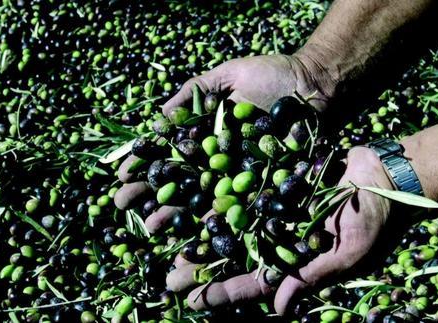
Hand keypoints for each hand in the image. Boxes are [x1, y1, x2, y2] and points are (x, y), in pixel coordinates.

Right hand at [114, 53, 337, 231]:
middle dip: (150, 194)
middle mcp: (218, 160)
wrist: (316, 88)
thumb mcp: (227, 76)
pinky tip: (194, 234)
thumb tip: (157, 119)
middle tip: (122, 206)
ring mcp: (240, 177)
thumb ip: (193, 94)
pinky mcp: (264, 190)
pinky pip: (239, 208)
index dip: (144, 164)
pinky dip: (217, 222)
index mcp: (207, 135)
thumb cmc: (272, 76)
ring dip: (175, 215)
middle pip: (180, 180)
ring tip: (150, 227)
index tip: (121, 176)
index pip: (169, 154)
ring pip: (202, 200)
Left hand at [166, 147, 393, 314]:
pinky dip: (220, 197)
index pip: (254, 283)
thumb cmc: (375, 220)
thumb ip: (312, 278)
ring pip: (233, 226)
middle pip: (234, 257)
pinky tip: (194, 199)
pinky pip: (244, 192)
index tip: (193, 302)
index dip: (224, 293)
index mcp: (296, 264)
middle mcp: (281, 240)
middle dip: (203, 268)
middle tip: (168, 277)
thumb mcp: (348, 254)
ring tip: (171, 240)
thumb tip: (278, 309)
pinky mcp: (277, 185)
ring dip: (203, 235)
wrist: (386, 175)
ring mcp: (277, 212)